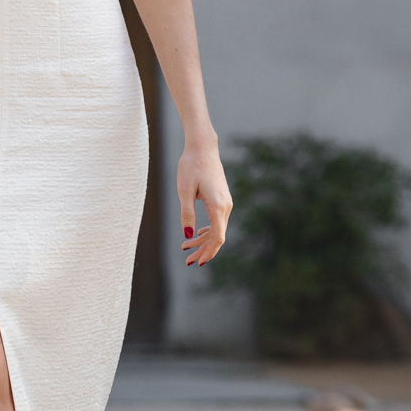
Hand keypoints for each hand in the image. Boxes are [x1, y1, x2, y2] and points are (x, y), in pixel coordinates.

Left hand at [178, 139, 231, 267]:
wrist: (203, 147)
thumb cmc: (191, 166)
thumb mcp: (184, 190)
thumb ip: (186, 213)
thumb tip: (188, 235)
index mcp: (217, 206)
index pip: (217, 238)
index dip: (209, 252)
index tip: (198, 263)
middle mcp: (226, 206)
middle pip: (217, 237)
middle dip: (203, 251)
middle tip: (188, 262)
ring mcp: (226, 203)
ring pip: (217, 229)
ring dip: (203, 241)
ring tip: (186, 248)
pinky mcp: (222, 199)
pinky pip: (217, 221)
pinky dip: (207, 230)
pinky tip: (196, 234)